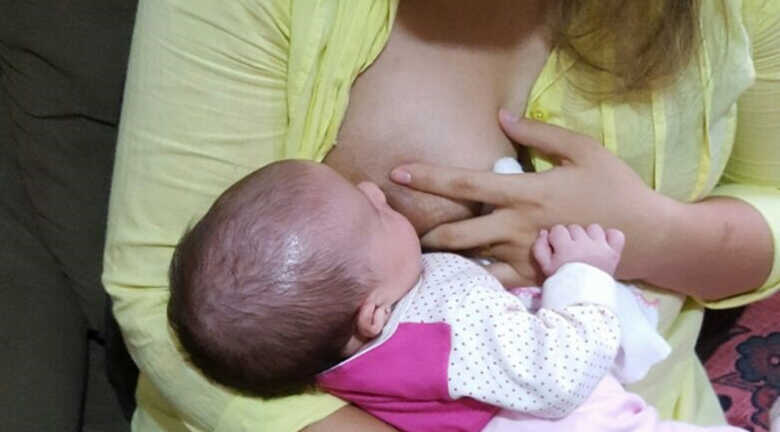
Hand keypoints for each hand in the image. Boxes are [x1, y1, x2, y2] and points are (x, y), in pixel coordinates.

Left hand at [389, 110, 670, 285]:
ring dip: (443, 261)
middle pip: (456, 234)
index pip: (465, 184)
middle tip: (401, 230)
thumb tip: (501, 119)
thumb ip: (540, 134)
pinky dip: (472, 282)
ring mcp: (524, 257)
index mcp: (525, 193)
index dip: (428, 177)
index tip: (397, 173)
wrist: (646, 236)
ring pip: (471, 264)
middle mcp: (517, 228)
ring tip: (420, 256)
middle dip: (424, 234)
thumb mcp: (583, 150)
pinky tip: (454, 279)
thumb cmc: (614, 187)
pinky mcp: (535, 277)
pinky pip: (494, 286)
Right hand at [533, 224, 624, 275]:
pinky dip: (610, 237)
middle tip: (570, 253)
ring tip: (586, 249)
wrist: (584, 300)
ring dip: (588, 236)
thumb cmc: (563, 283)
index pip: (558, 229)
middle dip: (570, 238)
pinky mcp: (614, 253)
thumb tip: (544, 232)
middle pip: (575, 228)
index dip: (556, 239)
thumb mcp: (545, 268)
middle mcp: (584, 245)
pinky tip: (602, 245)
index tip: (557, 250)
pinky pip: (616, 235)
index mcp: (566, 248)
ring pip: (593, 228)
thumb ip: (540, 248)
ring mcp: (601, 248)